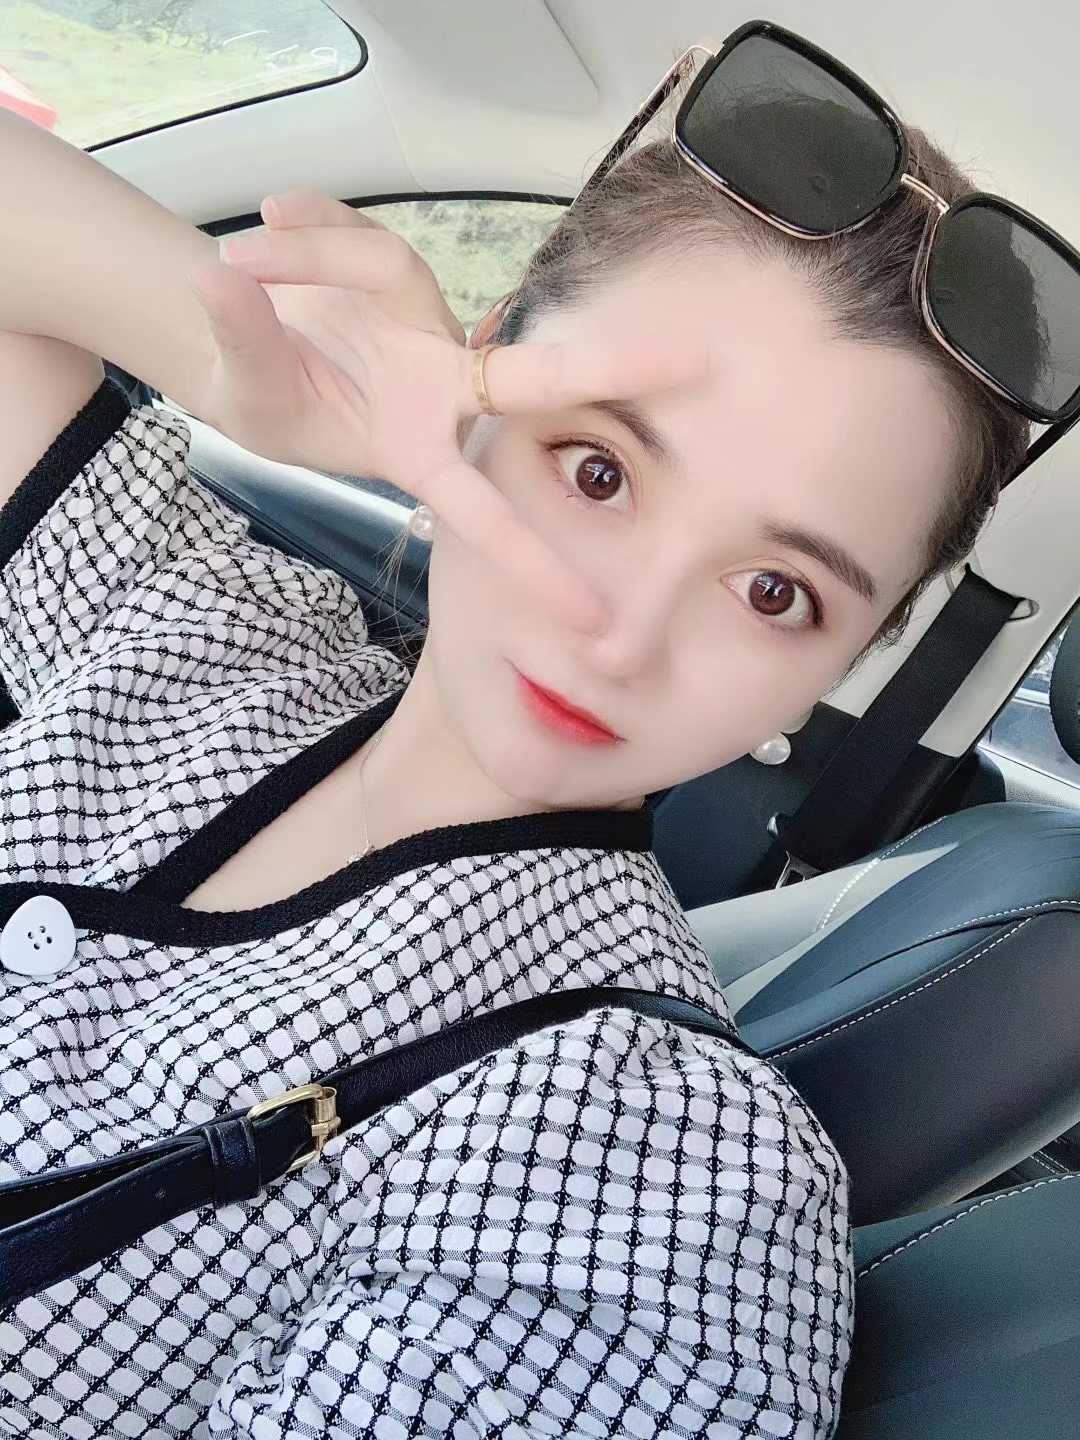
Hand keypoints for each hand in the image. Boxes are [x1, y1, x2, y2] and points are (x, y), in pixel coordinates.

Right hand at [191, 193, 705, 632]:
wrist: (246, 356)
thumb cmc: (267, 402)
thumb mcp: (250, 397)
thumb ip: (247, 347)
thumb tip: (223, 283)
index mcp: (414, 447)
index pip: (479, 506)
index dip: (529, 559)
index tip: (587, 620)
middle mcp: (438, 386)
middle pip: (526, 376)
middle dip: (603, 366)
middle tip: (692, 362)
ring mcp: (426, 328)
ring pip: (389, 266)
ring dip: (312, 254)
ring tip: (242, 253)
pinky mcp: (400, 276)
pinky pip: (357, 234)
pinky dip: (308, 221)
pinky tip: (271, 210)